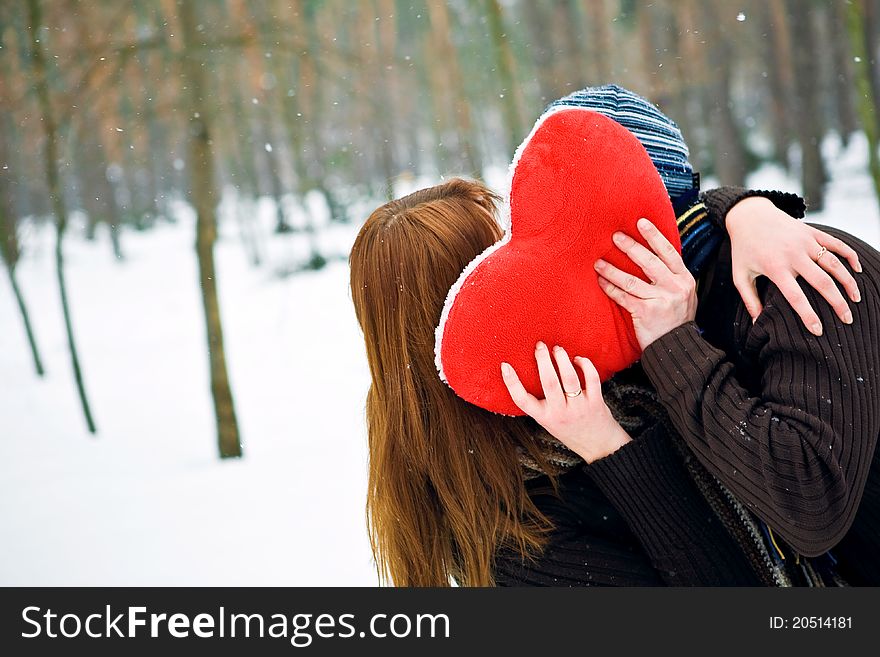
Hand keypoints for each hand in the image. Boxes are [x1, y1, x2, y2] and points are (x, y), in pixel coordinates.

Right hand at [500, 342, 630, 463]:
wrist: (598, 446)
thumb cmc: (570, 430)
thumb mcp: (549, 421)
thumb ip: (540, 403)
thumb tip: (532, 372)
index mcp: (544, 417)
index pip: (522, 400)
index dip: (511, 382)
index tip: (505, 365)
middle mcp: (560, 413)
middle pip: (549, 382)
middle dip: (543, 360)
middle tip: (540, 346)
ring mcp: (579, 408)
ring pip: (570, 378)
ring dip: (562, 359)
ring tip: (557, 349)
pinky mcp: (595, 402)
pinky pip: (591, 379)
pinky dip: (585, 364)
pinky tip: (578, 359)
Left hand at [595, 218, 696, 349]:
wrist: (678, 346)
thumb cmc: (676, 320)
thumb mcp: (684, 295)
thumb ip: (671, 277)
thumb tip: (652, 255)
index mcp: (684, 279)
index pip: (668, 252)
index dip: (654, 236)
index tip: (641, 222)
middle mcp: (674, 287)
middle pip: (649, 261)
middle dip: (630, 246)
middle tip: (615, 236)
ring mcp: (661, 300)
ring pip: (631, 279)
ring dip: (612, 269)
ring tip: (598, 262)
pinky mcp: (646, 312)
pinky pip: (623, 297)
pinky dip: (610, 288)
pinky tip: (601, 281)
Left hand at [726, 196, 860, 335]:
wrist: (749, 215)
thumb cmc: (743, 249)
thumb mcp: (740, 275)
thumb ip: (749, 299)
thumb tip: (757, 323)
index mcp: (775, 268)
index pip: (795, 297)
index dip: (808, 315)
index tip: (819, 331)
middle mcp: (793, 255)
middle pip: (822, 283)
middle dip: (837, 303)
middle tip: (847, 319)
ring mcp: (805, 242)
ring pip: (834, 264)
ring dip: (848, 282)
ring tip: (856, 299)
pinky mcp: (812, 232)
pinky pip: (836, 244)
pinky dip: (850, 256)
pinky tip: (857, 270)